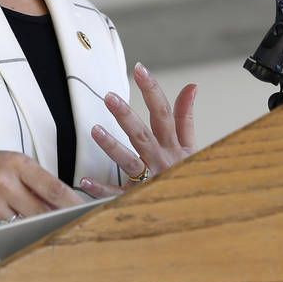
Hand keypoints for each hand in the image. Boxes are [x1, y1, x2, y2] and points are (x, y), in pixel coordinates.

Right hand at [0, 147, 82, 232]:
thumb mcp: (7, 162)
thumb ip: (34, 180)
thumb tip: (61, 203)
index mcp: (15, 163)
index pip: (53, 187)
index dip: (73, 203)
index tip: (87, 212)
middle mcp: (3, 182)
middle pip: (41, 211)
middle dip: (56, 220)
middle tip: (69, 227)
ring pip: (22, 225)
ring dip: (31, 228)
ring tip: (34, 225)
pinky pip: (1, 234)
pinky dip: (7, 232)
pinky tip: (5, 225)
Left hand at [80, 62, 197, 196]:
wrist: (196, 212)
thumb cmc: (187, 176)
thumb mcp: (191, 147)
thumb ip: (186, 117)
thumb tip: (191, 86)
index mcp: (172, 146)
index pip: (163, 113)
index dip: (152, 90)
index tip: (139, 69)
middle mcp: (161, 161)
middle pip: (143, 135)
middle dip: (127, 115)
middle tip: (109, 97)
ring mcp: (149, 181)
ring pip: (130, 162)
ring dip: (112, 147)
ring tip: (96, 130)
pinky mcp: (137, 200)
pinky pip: (116, 196)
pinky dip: (101, 190)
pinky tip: (86, 181)